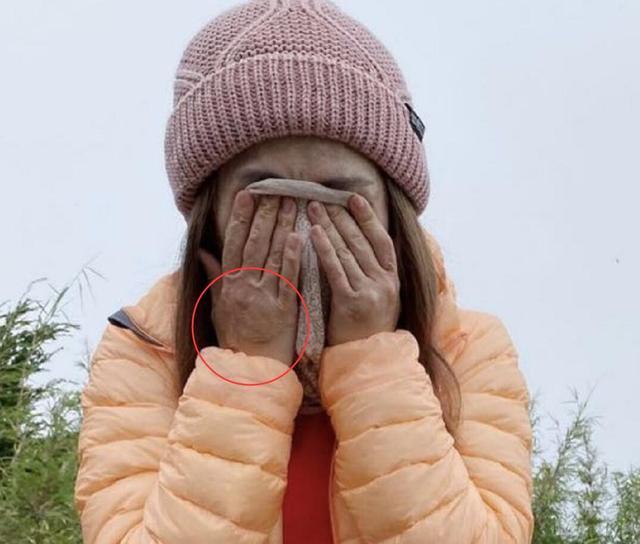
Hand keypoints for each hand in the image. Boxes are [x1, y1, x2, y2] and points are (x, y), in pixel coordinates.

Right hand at [199, 190, 301, 364]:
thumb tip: (203, 251)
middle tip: (277, 192)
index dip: (242, 218)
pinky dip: (293, 257)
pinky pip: (289, 279)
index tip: (248, 195)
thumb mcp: (218, 305)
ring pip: (273, 256)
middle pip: (256, 244)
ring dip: (282, 228)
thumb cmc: (235, 335)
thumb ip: (214, 276)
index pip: (235, 243)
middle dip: (266, 216)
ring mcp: (264, 297)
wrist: (252, 368)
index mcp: (229, 284)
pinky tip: (300, 237)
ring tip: (292, 205)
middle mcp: (244, 287)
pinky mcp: (283, 308)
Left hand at [308, 194, 399, 345]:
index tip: (353, 198)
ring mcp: (370, 292)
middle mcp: (385, 282)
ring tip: (313, 208)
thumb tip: (359, 248)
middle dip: (341, 217)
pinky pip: (336, 269)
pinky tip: (313, 233)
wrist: (367, 362)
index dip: (367, 218)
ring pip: (348, 251)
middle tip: (322, 198)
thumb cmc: (366, 330)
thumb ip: (373, 276)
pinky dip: (325, 248)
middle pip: (361, 241)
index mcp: (392, 279)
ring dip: (329, 226)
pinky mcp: (352, 302)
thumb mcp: (379, 300)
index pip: (381, 240)